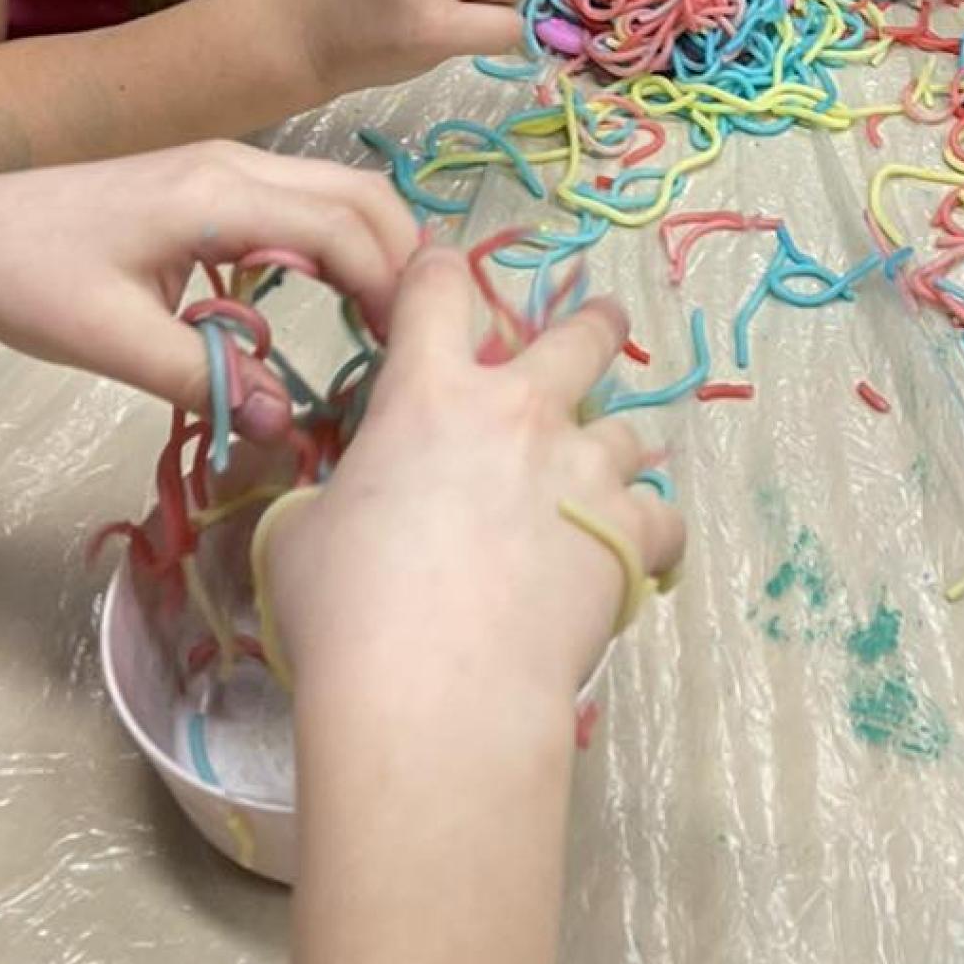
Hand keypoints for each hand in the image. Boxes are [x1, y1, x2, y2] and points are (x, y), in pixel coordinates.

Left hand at [0, 145, 415, 428]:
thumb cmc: (27, 280)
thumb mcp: (113, 343)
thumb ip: (208, 379)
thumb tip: (288, 425)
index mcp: (218, 194)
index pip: (344, 230)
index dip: (393, 289)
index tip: (414, 353)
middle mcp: (236, 164)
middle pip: (362, 196)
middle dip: (404, 262)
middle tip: (418, 341)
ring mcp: (226, 165)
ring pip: (339, 194)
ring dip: (375, 250)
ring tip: (387, 327)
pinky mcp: (212, 183)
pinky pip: (304, 202)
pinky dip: (339, 245)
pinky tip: (331, 301)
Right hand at [262, 249, 685, 715]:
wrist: (434, 691)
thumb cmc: (346, 612)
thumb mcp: (300, 535)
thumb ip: (332, 497)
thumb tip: (343, 506)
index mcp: (431, 394)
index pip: (439, 287)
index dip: (439, 272)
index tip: (443, 275)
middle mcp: (520, 411)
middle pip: (582, 334)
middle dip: (595, 324)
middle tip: (600, 326)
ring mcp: (584, 468)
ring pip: (631, 430)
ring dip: (615, 449)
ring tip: (606, 477)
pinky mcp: (629, 532)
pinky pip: (663, 518)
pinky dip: (649, 535)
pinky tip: (635, 559)